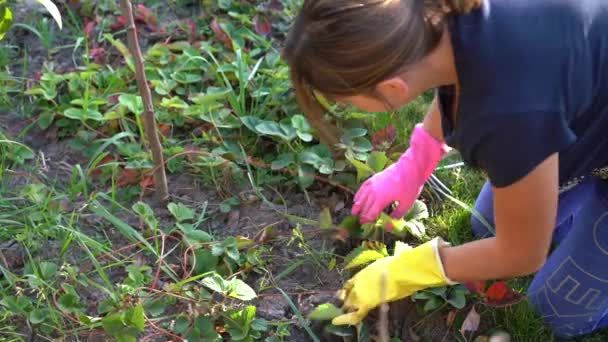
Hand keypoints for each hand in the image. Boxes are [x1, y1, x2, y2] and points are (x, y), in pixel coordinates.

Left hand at [332, 237, 454, 325]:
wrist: (402, 269)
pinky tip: (334, 322)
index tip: (346, 294)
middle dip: (345, 301)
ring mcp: (361, 291)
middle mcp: (359, 281)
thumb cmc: (400, 263)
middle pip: (348, 294)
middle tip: (341, 308)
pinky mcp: (366, 301)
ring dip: (344, 311)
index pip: (351, 283)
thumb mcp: (394, 260)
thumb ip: (395, 259)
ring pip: (348, 304)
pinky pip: (354, 314)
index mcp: (364, 272)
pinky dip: (344, 319)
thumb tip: (405, 250)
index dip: (349, 290)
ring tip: (337, 318)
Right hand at [352, 124, 448, 223]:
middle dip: (362, 214)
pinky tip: (356, 198)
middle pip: (365, 206)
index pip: (371, 213)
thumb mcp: (406, 204)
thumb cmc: (410, 186)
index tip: (366, 224)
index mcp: (382, 200)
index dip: (368, 220)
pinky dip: (358, 194)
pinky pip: (362, 188)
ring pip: (361, 197)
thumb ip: (397, 215)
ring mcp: (372, 184)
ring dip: (357, 205)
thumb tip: (390, 223)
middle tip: (361, 221)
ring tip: (354, 212)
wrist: (410, 168)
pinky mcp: (373, 178)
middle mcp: (374, 192)